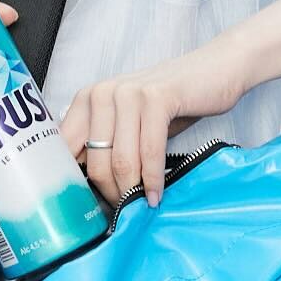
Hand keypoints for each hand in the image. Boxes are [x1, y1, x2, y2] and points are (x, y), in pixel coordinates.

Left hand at [56, 39, 247, 208]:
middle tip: (125, 209)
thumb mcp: (129, 122)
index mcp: (87, 99)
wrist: (214, 70)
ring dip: (131, 190)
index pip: (66, 150)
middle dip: (111, 194)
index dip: (76, 184)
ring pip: (121, 160)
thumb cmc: (170, 103)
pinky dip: (153, 179)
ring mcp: (128, 94)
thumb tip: (88, 191)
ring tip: (140, 205)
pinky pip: (150, 151)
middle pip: (95, 162)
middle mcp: (102, 93)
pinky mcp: (156, 98)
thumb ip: (105, 145)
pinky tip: (156, 195)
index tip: (91, 209)